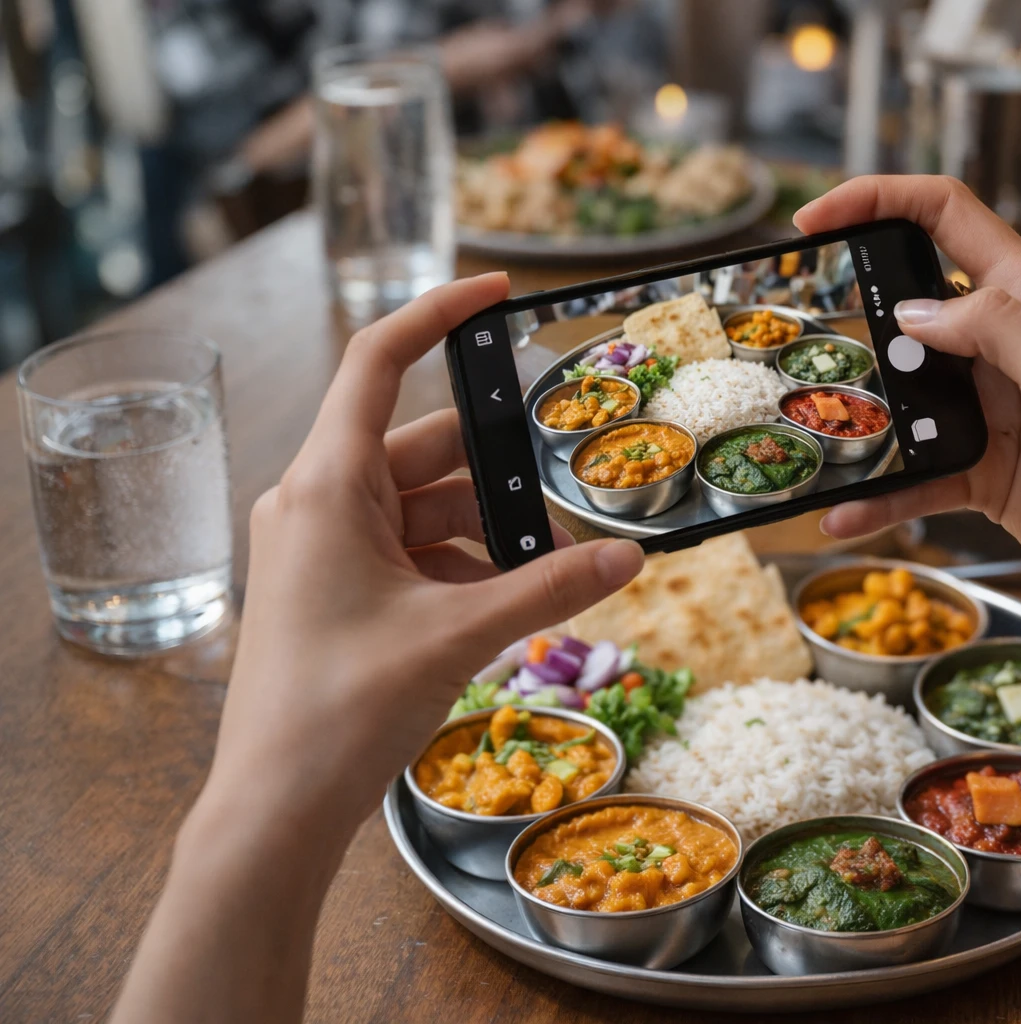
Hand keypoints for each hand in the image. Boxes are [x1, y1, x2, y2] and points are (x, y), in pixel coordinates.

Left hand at [203, 273, 643, 838]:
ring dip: (490, 535)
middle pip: (427, 450)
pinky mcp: (336, 588)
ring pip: (428, 508)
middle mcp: (318, 501)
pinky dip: (465, 568)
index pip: (377, 361)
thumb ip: (550, 588)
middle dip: (501, 478)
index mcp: (327, 484)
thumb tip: (629, 558)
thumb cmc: (340, 711)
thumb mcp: (458, 636)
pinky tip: (510, 607)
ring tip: (551, 574)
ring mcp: (324, 547)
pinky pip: (415, 552)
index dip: (437, 314)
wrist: (276, 807)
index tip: (498, 293)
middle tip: (572, 502)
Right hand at [797, 177, 1020, 634]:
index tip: (815, 219)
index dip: (878, 200)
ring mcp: (992, 408)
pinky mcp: (982, 470)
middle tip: (805, 343)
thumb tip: (912, 313)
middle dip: (852, 315)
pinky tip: (843, 515)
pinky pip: (913, 474)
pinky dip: (878, 494)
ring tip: (819, 435)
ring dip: (860, 414)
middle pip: (911, 304)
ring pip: (902, 394)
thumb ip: (994, 329)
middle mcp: (1008, 345)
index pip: (947, 216)